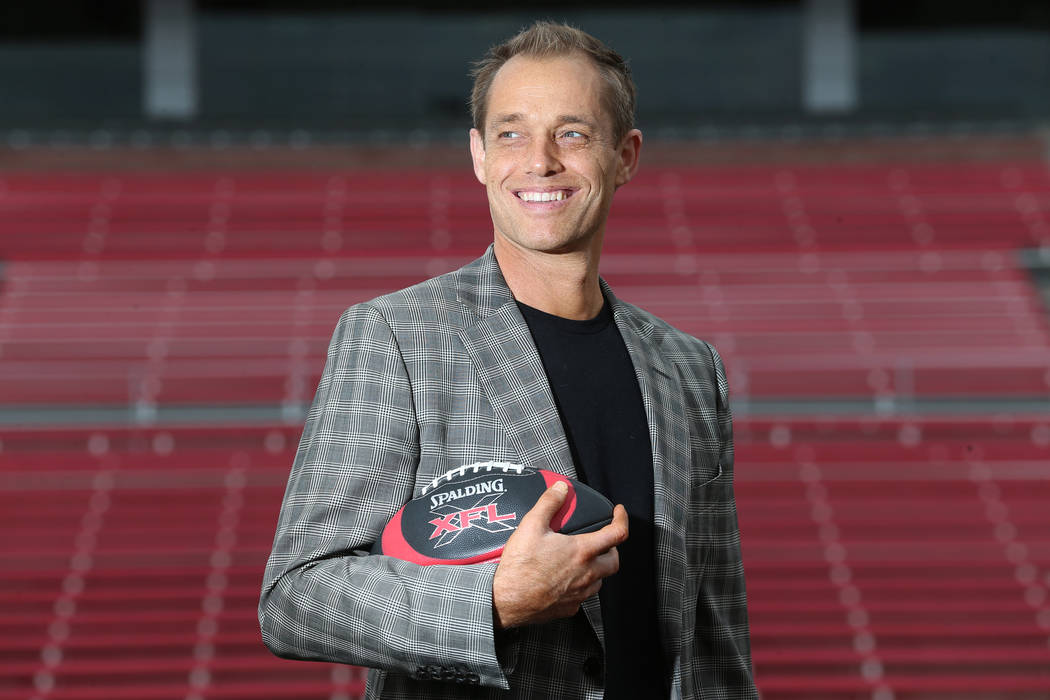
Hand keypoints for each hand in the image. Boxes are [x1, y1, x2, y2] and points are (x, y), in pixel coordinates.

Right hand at [491, 480, 627, 628]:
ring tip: (583, 559)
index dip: (622, 520)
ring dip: (597, 568)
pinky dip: (581, 586)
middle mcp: (586, 574)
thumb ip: (549, 503)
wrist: (505, 600)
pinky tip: (567, 579)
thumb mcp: (531, 525)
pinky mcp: (569, 608)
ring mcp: (579, 593)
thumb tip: (561, 489)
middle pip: (614, 561)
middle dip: (612, 548)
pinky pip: (583, 596)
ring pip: (600, 580)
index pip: (617, 534)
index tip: (618, 513)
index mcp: (582, 551)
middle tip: (602, 540)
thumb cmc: (519, 567)